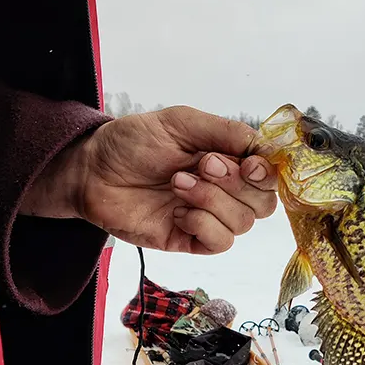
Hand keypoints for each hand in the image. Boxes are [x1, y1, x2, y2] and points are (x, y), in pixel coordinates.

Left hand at [20, 106, 276, 253]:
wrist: (93, 170)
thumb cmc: (134, 142)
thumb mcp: (182, 122)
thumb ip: (226, 131)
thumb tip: (264, 147)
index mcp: (229, 160)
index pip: (270, 176)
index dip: (267, 173)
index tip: (249, 164)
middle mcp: (225, 191)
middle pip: (264, 203)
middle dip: (235, 183)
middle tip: (200, 165)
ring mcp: (209, 217)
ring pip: (242, 223)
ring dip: (211, 200)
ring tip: (176, 182)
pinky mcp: (191, 240)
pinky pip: (220, 242)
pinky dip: (202, 225)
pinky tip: (177, 212)